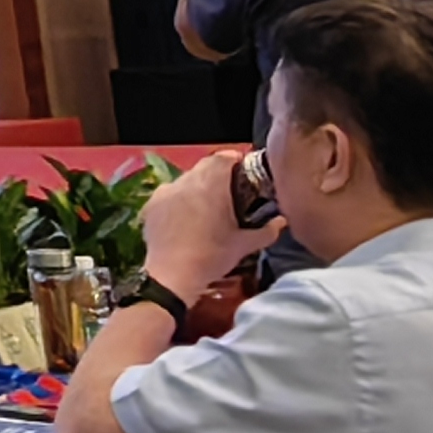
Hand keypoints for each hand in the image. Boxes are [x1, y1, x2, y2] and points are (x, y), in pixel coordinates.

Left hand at [138, 150, 282, 298]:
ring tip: (208, 205)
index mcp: (211, 185)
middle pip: (204, 166)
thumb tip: (281, 222)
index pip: (224, 158)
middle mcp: (186, 181)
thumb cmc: (212, 257)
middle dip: (217, 173)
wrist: (172, 275)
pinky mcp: (151, 204)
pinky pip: (169, 193)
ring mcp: (166, 191)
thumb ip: (266, 231)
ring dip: (198, 186)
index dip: (235, 160)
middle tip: (230, 190)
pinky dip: (179, 199)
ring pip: (186, 179)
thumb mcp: (243, 245)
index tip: (243, 170)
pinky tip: (185, 216)